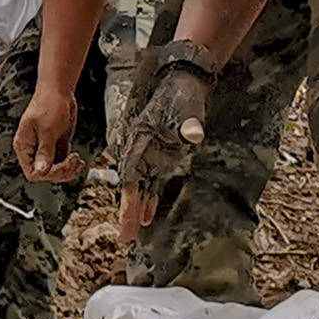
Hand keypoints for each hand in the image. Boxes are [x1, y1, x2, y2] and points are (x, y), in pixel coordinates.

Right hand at [16, 88, 83, 183]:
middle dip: (60, 171)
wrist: (58, 91)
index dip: (47, 173)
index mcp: (24, 146)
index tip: (60, 166)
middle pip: (45, 173)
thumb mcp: (47, 130)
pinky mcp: (57, 145)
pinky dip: (71, 164)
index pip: (32, 172)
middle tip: (72, 162)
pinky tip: (78, 161)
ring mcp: (46, 147)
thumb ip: (45, 152)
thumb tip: (40, 171)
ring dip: (68, 169)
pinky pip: (62, 162)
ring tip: (77, 162)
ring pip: (55, 169)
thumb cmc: (49, 104)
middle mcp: (33, 149)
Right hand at [117, 42, 216, 245]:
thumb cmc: (184, 94)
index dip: (130, 199)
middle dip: (128, 212)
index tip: (129, 219)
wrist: (185, 80)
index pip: (133, 175)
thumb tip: (193, 134)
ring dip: (138, 209)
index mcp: (142, 140)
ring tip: (134, 234)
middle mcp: (142, 150)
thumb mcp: (188, 108)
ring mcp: (151, 153)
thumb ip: (189, 124)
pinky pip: (152, 181)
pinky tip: (149, 216)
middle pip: (132, 186)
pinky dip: (150, 199)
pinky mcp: (160, 155)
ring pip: (141, 187)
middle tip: (125, 238)